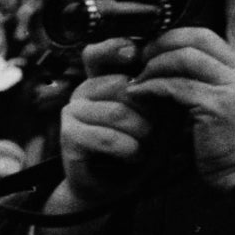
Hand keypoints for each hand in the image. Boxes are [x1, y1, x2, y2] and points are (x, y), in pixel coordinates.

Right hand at [55, 51, 153, 209]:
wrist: (113, 186)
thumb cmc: (137, 146)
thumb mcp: (155, 116)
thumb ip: (157, 93)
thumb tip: (166, 72)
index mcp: (101, 81)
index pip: (97, 54)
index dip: (112, 48)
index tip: (134, 55)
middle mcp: (82, 92)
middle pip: (120, 86)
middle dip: (148, 110)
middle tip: (154, 130)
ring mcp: (72, 113)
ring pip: (117, 113)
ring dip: (142, 133)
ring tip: (145, 146)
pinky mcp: (68, 136)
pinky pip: (107, 137)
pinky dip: (129, 149)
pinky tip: (133, 155)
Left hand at [126, 21, 234, 192]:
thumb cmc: (225, 136)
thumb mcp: (220, 97)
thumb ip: (205, 72)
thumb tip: (169, 53)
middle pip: (198, 36)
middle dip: (162, 42)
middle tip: (143, 57)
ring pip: (183, 57)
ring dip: (152, 66)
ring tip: (140, 79)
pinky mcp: (218, 105)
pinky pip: (174, 84)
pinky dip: (150, 87)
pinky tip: (139, 94)